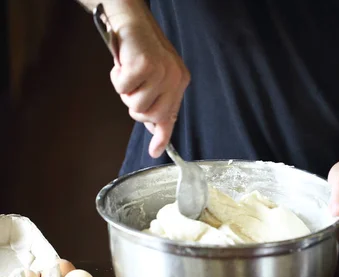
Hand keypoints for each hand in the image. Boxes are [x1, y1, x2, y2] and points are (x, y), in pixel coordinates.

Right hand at [110, 18, 189, 156]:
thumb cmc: (139, 50)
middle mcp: (174, 79)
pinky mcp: (145, 66)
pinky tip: (122, 64)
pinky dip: (117, 78)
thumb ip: (155, 101)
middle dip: (135, 107)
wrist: (132, 21)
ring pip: (137, 105)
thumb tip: (153, 128)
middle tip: (131, 88)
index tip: (155, 152)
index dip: (162, 136)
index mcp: (179, 83)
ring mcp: (162, 73)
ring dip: (125, 91)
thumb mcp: (153, 78)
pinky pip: (124, 88)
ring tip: (128, 73)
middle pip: (150, 116)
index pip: (170, 116)